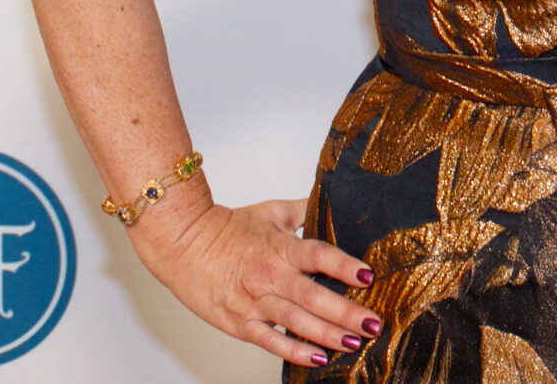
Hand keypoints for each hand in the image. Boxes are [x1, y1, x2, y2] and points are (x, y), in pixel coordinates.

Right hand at [132, 191, 379, 367]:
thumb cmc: (228, 227)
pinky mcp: (240, 323)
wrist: (183, 243)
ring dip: (327, 334)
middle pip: (313, 296)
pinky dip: (294, 351)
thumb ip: (305, 209)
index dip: (344, 266)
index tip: (368, 276)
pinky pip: (271, 341)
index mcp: (280, 247)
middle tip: (374, 322)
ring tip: (354, 342)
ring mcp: (254, 302)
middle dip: (346, 311)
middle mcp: (270, 276)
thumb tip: (332, 199)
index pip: (318, 256)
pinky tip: (318, 358)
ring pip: (296, 321)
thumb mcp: (271, 211)